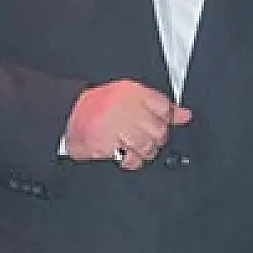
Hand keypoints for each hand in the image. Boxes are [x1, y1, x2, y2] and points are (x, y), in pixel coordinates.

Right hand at [64, 80, 191, 169]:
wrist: (68, 113)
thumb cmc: (99, 106)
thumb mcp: (129, 95)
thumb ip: (158, 106)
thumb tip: (185, 115)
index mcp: (131, 92)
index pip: (163, 107)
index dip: (164, 120)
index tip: (159, 124)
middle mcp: (124, 107)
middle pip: (158, 130)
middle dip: (155, 138)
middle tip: (142, 137)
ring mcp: (113, 126)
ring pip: (146, 146)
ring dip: (143, 151)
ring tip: (132, 146)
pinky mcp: (104, 145)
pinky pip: (128, 159)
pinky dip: (130, 160)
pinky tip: (123, 153)